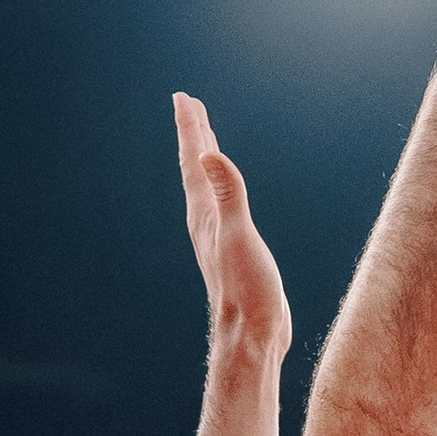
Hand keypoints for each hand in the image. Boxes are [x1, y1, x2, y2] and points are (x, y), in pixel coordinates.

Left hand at [173, 94, 292, 361]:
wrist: (252, 337)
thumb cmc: (247, 291)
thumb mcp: (239, 237)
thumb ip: (228, 195)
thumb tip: (208, 155)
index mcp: (206, 215)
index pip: (194, 162)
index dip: (191, 129)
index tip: (183, 98)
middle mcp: (206, 222)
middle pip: (195, 170)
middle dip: (194, 136)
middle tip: (189, 105)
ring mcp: (217, 237)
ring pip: (206, 187)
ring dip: (204, 159)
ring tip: (205, 140)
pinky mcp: (231, 249)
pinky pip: (221, 204)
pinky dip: (220, 185)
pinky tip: (225, 193)